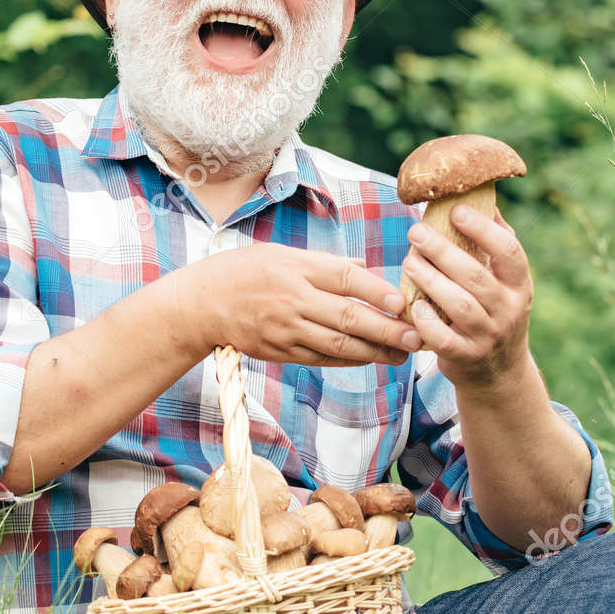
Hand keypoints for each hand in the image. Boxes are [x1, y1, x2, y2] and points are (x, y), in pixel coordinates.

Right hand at [185, 243, 417, 366]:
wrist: (198, 305)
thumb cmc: (241, 271)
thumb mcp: (280, 253)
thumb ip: (323, 264)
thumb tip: (363, 269)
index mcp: (294, 268)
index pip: (343, 278)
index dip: (376, 291)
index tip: (403, 301)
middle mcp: (292, 300)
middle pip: (347, 317)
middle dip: (387, 329)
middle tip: (416, 336)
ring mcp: (285, 330)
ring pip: (338, 345)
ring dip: (375, 351)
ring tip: (402, 353)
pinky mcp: (279, 351)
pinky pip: (321, 359)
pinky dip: (349, 360)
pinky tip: (370, 358)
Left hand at [401, 205, 532, 388]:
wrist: (498, 373)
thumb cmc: (495, 313)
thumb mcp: (506, 283)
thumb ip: (496, 245)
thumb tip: (483, 200)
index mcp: (520, 285)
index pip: (509, 252)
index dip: (483, 229)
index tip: (456, 210)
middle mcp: (509, 310)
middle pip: (476, 276)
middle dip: (443, 251)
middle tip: (415, 232)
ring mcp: (488, 336)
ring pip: (460, 305)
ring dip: (431, 281)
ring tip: (409, 262)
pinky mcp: (466, 357)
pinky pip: (444, 339)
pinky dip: (426, 321)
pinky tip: (413, 304)